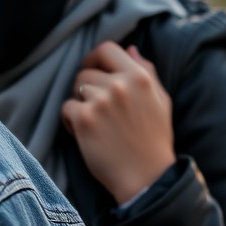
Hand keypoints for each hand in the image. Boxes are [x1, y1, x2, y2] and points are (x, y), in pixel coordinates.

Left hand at [60, 41, 174, 205]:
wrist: (147, 177)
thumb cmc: (154, 140)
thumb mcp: (160, 101)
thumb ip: (147, 72)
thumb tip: (130, 49)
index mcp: (139, 76)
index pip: (106, 48)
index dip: (95, 58)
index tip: (93, 71)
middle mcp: (119, 85)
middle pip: (86, 72)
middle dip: (87, 88)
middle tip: (95, 108)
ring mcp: (100, 101)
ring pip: (76, 90)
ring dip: (79, 104)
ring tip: (92, 123)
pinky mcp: (84, 120)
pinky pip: (66, 108)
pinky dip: (70, 121)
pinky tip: (83, 133)